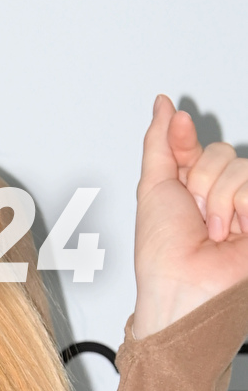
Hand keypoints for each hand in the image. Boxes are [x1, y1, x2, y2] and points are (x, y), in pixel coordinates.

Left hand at [132, 95, 247, 337]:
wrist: (183, 286)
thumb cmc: (161, 251)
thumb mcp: (152, 186)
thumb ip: (159, 142)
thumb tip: (163, 104)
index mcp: (189, 185)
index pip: (196, 145)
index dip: (184, 136)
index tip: (177, 123)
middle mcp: (219, 194)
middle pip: (219, 152)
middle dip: (199, 183)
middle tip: (194, 214)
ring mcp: (244, 206)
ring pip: (240, 167)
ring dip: (219, 201)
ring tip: (213, 231)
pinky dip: (242, 208)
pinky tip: (235, 233)